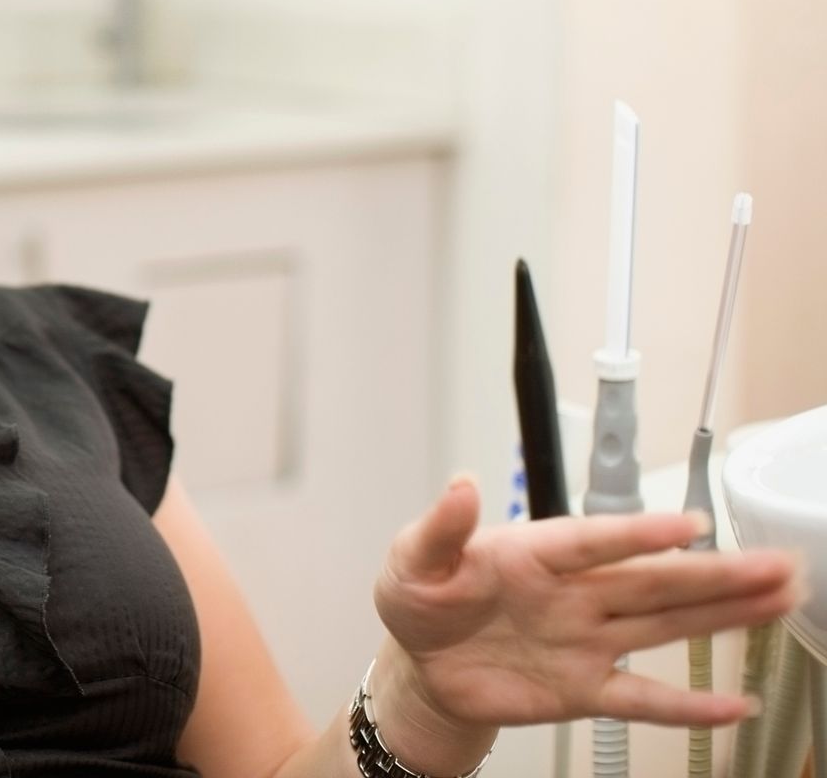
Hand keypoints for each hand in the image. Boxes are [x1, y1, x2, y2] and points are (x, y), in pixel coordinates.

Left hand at [370, 476, 798, 754]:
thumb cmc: (420, 599)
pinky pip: (642, 697)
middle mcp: (573, 594)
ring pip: (663, 625)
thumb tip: (461, 484)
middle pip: (652, 580)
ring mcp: (585, 640)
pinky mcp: (584, 688)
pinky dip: (686, 705)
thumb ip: (440, 528)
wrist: (420, 666)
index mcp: (534, 552)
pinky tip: (732, 705)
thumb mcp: (412, 560)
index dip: (640, 534)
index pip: (594, 540)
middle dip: (714, 572)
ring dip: (721, 616)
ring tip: (778, 599)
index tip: (689, 527)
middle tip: (775, 561)